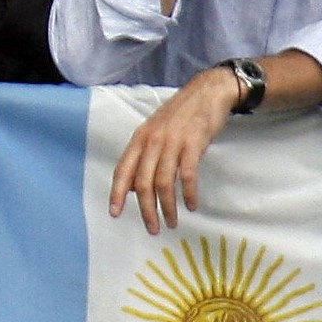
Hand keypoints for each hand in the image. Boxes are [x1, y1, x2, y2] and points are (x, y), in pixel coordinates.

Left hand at [109, 67, 236, 233]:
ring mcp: (172, 141)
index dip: (117, 193)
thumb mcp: (154, 132)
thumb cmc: (180, 116)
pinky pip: (187, 175)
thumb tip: (133, 187)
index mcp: (139, 139)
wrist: (207, 92)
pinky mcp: (193, 144)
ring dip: (167, 207)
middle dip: (146, 209)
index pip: (122, 170)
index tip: (114, 213)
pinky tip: (192, 205)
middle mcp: (151, 141)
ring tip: (172, 222)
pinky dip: (189, 193)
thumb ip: (143, 156)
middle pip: (142, 182)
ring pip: (163, 182)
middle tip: (152, 229)